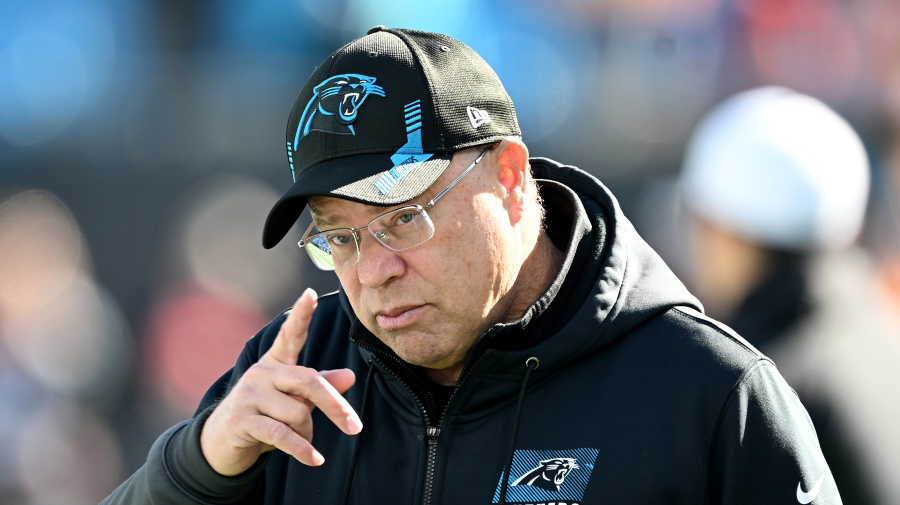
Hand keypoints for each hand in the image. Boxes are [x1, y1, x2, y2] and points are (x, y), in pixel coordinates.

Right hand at [200, 288, 361, 475]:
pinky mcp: (242, 419)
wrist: (222, 442)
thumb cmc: (265, 413)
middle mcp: (262, 373)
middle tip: (354, 426)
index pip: (290, 334)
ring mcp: (250, 394)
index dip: (301, 314)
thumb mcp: (293, 398)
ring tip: (306, 442)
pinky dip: (302, 449)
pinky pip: (282, 434)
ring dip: (309, 434)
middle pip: (309, 382)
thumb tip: (349, 376)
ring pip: (297, 413)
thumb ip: (320, 386)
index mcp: (276, 362)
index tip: (310, 293)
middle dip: (335, 405)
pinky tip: (315, 459)